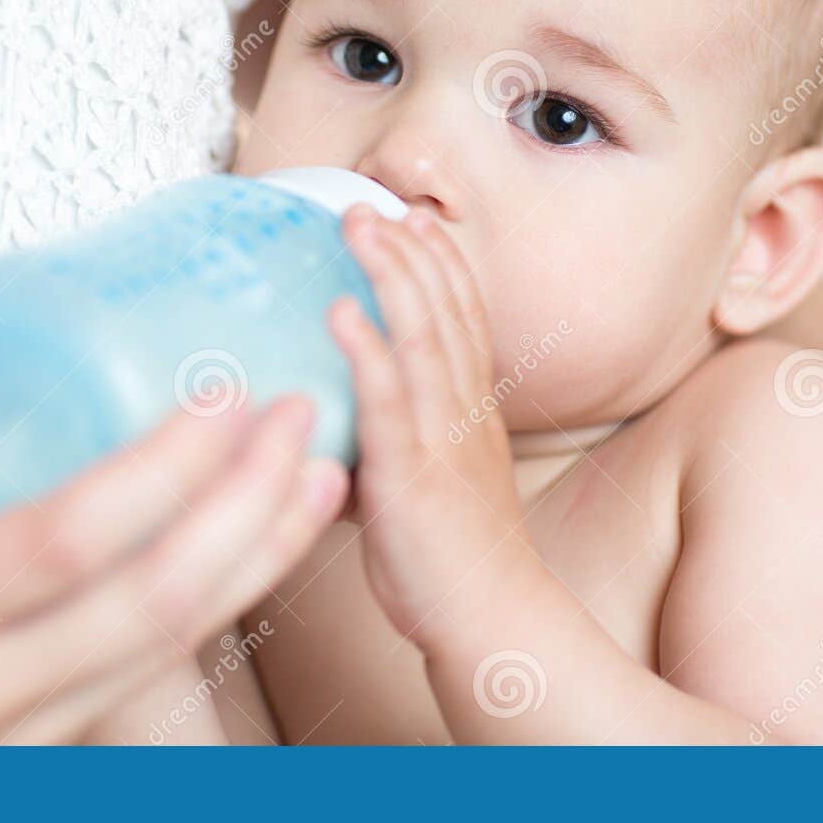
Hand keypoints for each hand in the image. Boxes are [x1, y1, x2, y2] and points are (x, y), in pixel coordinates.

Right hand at [0, 393, 347, 744]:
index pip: (57, 543)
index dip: (158, 468)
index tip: (221, 394)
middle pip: (147, 602)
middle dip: (245, 504)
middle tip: (299, 417)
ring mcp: (7, 751)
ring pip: (169, 650)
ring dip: (260, 556)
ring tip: (320, 474)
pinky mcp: (37, 766)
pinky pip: (150, 681)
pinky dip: (222, 606)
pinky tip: (263, 544)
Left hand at [328, 205, 547, 650]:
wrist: (491, 620)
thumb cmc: (450, 560)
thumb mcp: (427, 483)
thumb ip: (385, 444)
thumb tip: (330, 423)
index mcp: (472, 412)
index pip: (464, 319)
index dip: (441, 265)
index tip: (416, 220)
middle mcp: (465, 413)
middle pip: (444, 312)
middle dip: (410, 251)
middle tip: (373, 203)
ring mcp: (442, 441)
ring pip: (422, 340)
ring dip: (391, 276)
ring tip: (358, 226)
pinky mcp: (414, 478)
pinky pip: (390, 405)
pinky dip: (367, 352)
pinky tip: (342, 313)